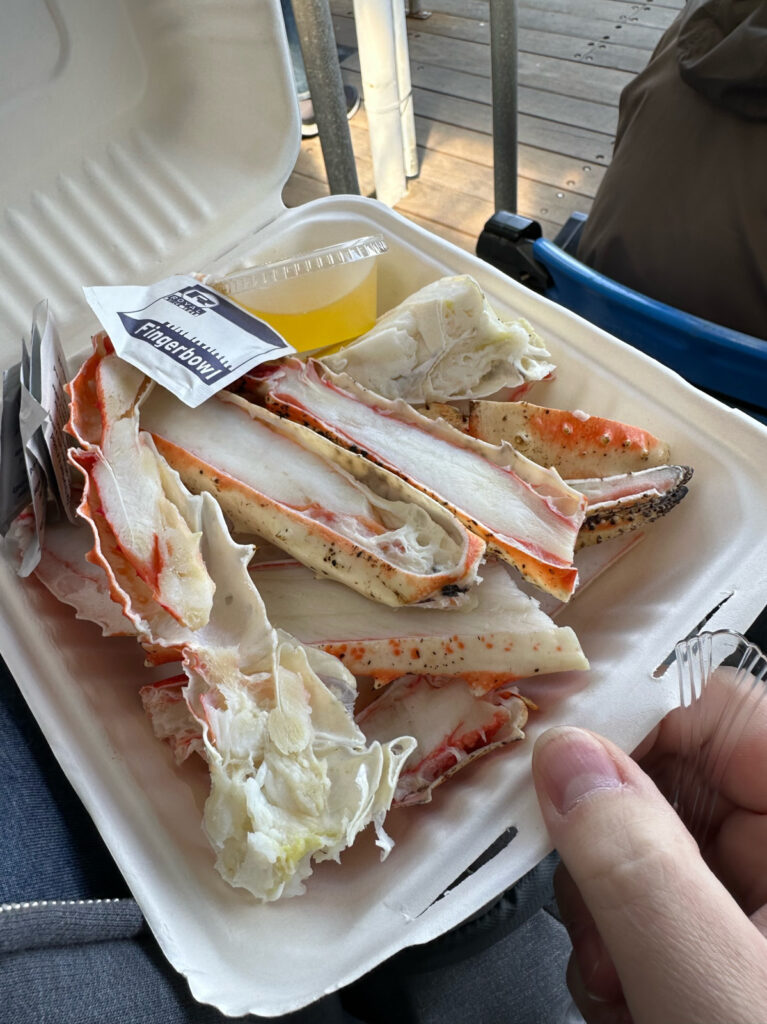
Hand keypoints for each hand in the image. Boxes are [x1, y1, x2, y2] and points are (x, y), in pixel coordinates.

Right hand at [531, 673, 766, 1023]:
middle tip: (594, 922)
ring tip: (622, 986)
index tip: (547, 759)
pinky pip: (661, 906)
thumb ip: (637, 867)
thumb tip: (566, 760)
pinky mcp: (742, 939)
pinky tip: (636, 998)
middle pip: (669, 781)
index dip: (627, 718)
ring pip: (651, 850)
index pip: (714, 709)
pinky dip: (628, 949)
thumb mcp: (717, 992)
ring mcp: (766, 898)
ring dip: (611, 914)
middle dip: (609, 848)